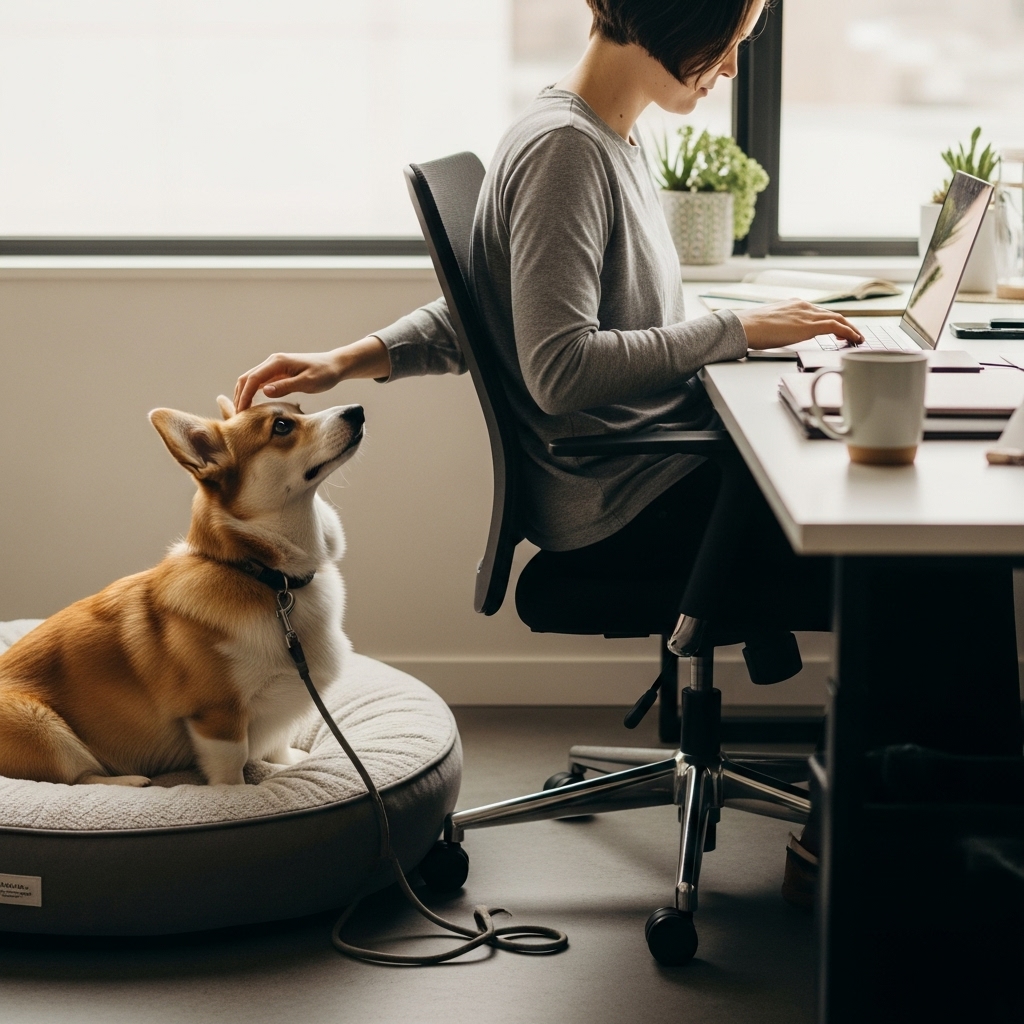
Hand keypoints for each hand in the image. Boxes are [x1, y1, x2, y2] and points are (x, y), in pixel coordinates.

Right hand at [233, 337, 390, 411]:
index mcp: (278, 362)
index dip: (245, 396)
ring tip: (241, 414)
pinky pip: (259, 382)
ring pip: (250, 380)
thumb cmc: (325, 374)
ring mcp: (274, 367)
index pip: (253, 378)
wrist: (335, 365)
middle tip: (238, 417)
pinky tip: (251, 407)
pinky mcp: (278, 373)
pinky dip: (252, 393)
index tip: (241, 413)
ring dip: (244, 395)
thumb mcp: (308, 382)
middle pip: (247, 378)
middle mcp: (273, 362)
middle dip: (239, 396)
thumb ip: (286, 386)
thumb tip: (264, 391)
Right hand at [734, 300, 863, 349]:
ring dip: (850, 329)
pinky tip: (854, 339)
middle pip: (831, 314)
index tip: (837, 329)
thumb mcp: (769, 323)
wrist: (745, 326)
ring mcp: (808, 314)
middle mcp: (804, 306)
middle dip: (845, 324)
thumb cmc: (751, 328)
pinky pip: (836, 327)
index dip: (831, 321)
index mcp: (794, 305)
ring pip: (838, 319)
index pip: (819, 312)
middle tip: (853, 334)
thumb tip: (780, 335)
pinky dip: (848, 332)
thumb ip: (780, 326)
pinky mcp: (810, 326)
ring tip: (857, 338)